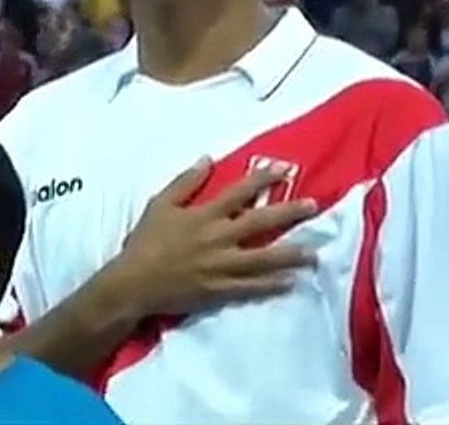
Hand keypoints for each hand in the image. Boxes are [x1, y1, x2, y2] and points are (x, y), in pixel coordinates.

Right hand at [114, 158, 317, 316]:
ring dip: (291, 254)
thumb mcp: (160, 204)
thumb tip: (207, 158)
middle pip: (261, 222)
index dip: (263, 179)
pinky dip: (272, 285)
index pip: (240, 192)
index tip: (285, 169)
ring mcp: (222, 266)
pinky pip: (252, 287)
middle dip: (290, 213)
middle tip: (314, 207)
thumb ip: (185, 182)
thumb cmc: (146, 242)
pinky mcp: (220, 290)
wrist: (134, 283)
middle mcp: (219, 238)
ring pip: (264, 258)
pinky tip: (290, 282)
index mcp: (205, 215)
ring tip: (313, 252)